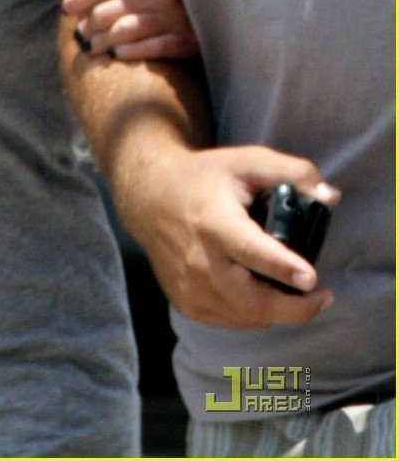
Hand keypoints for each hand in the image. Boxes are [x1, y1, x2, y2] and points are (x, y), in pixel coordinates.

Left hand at [62, 0, 199, 59]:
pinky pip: (152, 48)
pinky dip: (129, 52)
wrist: (223, 2)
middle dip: (88, 24)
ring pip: (125, 31)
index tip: (66, 6)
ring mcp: (177, 17)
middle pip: (110, 10)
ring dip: (102, 41)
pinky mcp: (189, 41)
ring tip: (90, 47)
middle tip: (79, 33)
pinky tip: (116, 55)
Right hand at [123, 144, 340, 327]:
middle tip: (321, 296)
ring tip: (292, 291)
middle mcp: (198, 259)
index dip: (283, 267)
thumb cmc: (203, 177)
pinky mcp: (186, 301)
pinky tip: (259, 292)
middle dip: (294, 308)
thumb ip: (291, 173)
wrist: (149, 196)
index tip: (312, 278)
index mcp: (213, 221)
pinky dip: (252, 312)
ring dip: (276, 309)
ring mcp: (189, 285)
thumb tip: (330, 197)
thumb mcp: (245, 161)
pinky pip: (231, 319)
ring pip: (246, 316)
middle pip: (251, 300)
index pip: (250, 250)